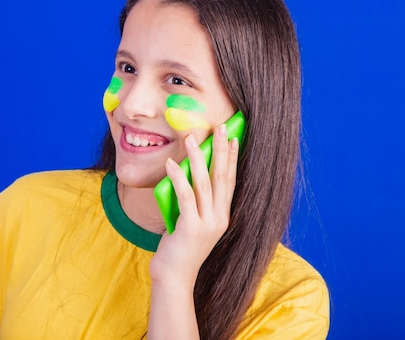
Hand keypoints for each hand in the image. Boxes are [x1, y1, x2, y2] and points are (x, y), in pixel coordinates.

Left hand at [150, 123, 239, 288]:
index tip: (233, 138)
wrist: (173, 277)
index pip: (231, 181)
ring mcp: (208, 224)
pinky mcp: (192, 228)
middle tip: (220, 127)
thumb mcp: (189, 221)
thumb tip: (182, 173)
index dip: (232, 158)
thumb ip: (191, 201)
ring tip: (192, 138)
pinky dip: (178, 178)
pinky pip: (185, 196)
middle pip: (222, 177)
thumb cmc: (178, 248)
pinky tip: (171, 163)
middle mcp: (220, 218)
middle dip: (221, 150)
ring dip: (197, 158)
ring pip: (204, 183)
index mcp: (222, 216)